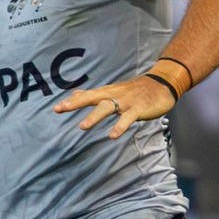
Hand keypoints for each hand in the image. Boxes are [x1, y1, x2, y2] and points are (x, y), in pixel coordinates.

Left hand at [53, 66, 179, 139]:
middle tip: (61, 109)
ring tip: (82, 127)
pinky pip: (128, 118)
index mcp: (107, 93)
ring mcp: (126, 102)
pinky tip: (112, 136)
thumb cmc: (134, 90)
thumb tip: (73, 93)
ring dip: (94, 116)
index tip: (56, 109)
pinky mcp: (139, 108)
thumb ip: (92, 94)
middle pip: (92, 98)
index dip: (71, 102)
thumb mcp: (112, 90)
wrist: (162, 83)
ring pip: (108, 107)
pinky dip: (120, 126)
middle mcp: (114, 95)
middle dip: (76, 103)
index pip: (86, 96)